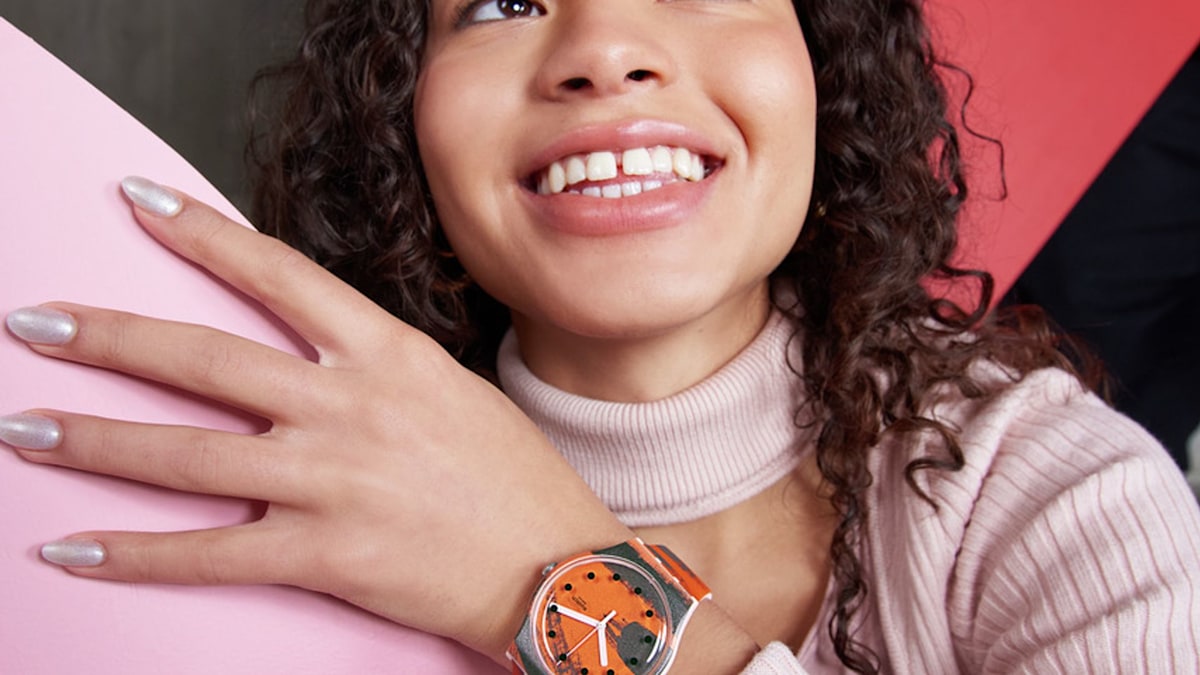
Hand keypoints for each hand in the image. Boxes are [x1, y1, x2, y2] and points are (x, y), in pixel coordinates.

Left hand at [2, 178, 631, 662]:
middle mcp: (351, 405)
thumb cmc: (511, 476)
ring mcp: (335, 479)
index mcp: (388, 354)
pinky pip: (210, 552)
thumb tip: (304, 356)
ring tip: (25, 429)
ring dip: (94, 439)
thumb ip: (372, 367)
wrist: (557, 562)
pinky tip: (76, 550)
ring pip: (188, 452)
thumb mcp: (449, 390)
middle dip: (109, 336)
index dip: (203, 234)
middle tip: (38, 321)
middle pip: (206, 358)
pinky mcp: (326, 553)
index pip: (280, 275)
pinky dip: (135, 553)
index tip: (142, 203)